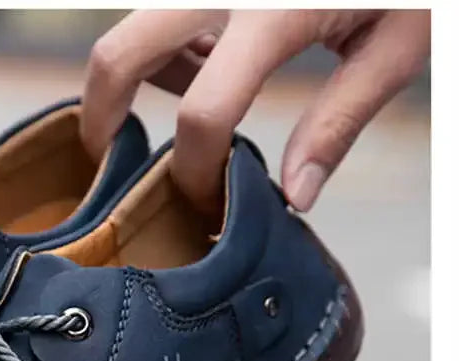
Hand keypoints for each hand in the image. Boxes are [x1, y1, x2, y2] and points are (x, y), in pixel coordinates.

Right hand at [82, 9, 429, 212]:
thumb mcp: (398, 44)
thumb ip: (340, 121)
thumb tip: (293, 198)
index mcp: (274, 10)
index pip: (201, 114)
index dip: (195, 174)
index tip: (207, 203)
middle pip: (117, 56)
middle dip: (100, 122)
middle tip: (110, 167)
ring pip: (125, 34)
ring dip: (133, 84)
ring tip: (187, 112)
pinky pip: (154, 15)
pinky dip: (161, 51)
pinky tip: (204, 66)